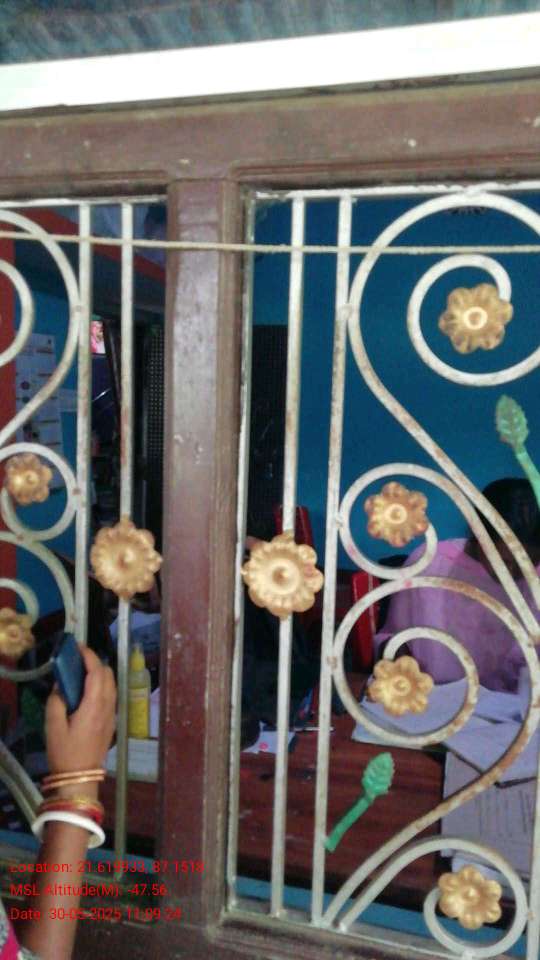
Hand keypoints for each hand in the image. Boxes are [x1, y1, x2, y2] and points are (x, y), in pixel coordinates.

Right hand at [45, 647, 115, 786]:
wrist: (80, 777)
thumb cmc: (65, 752)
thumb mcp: (53, 726)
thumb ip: (56, 701)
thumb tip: (60, 685)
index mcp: (94, 705)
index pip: (97, 672)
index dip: (90, 656)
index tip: (78, 647)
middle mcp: (107, 706)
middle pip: (108, 675)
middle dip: (95, 662)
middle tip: (77, 659)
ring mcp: (112, 714)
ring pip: (112, 684)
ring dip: (100, 673)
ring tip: (81, 672)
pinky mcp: (111, 722)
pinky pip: (111, 695)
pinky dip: (102, 685)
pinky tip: (88, 690)